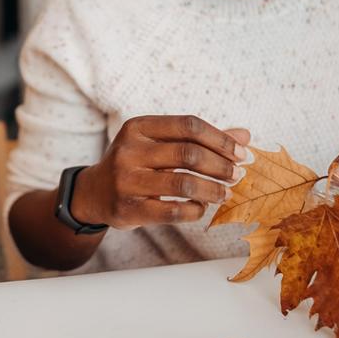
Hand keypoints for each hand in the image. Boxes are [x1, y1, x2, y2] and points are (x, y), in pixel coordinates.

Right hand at [71, 116, 248, 228]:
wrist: (93, 193)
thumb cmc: (136, 163)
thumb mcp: (159, 143)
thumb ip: (199, 139)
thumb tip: (244, 136)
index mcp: (138, 127)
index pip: (188, 125)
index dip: (220, 139)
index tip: (241, 153)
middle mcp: (129, 150)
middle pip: (187, 154)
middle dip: (220, 165)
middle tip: (238, 175)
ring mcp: (126, 181)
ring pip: (182, 184)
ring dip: (212, 190)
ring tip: (225, 193)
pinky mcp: (128, 209)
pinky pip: (172, 212)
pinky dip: (195, 210)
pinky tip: (201, 207)